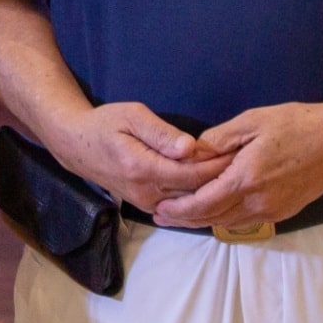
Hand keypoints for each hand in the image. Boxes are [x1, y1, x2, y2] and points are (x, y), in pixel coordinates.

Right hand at [44, 101, 230, 216]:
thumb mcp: (131, 116)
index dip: (218, 165)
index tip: (239, 153)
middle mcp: (146, 192)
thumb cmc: (105, 124)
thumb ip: (161, 133)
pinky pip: (180, 204)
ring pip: (189, 202)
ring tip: (235, 172)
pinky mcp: (147, 205)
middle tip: (245, 162)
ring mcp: (146, 203)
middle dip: (221, 178)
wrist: (76, 146)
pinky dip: (198, 195)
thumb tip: (190, 148)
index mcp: (143, 168)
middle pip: (195, 191)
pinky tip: (214, 182)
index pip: (192, 173)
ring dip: (212, 189)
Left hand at [152, 100, 322, 230]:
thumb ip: (218, 140)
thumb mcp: (252, 121)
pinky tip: (214, 210)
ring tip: (181, 215)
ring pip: (229, 222)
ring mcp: (273, 210)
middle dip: (185, 218)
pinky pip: (246, 220)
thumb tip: (191, 154)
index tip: (159, 208)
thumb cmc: (297, 125)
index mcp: (246, 178)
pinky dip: (225, 218)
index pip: (203, 203)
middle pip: (213, 218)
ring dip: (203, 220)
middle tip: (161, 216)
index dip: (179, 209)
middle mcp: (258, 201)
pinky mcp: (283, 212)